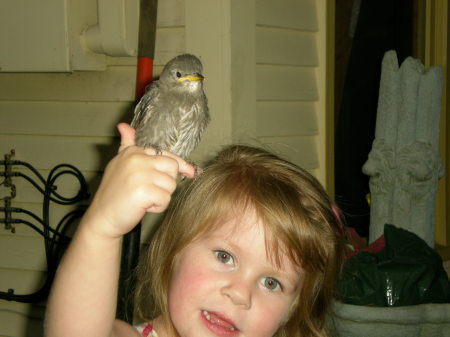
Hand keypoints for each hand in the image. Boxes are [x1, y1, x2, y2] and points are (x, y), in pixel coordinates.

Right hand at [82, 123, 195, 238]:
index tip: (192, 172)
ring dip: (161, 197)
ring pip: (171, 185)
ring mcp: (139, 174)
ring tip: (144, 199)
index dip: (181, 165)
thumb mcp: (119, 164)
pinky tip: (143, 207)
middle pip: (173, 168)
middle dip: (167, 183)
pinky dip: (158, 207)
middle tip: (150, 191)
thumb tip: (123, 125)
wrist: (102, 218)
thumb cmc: (114, 194)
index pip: (167, 155)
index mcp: (133, 152)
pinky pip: (166, 199)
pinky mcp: (143, 191)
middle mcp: (136, 159)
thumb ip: (127, 145)